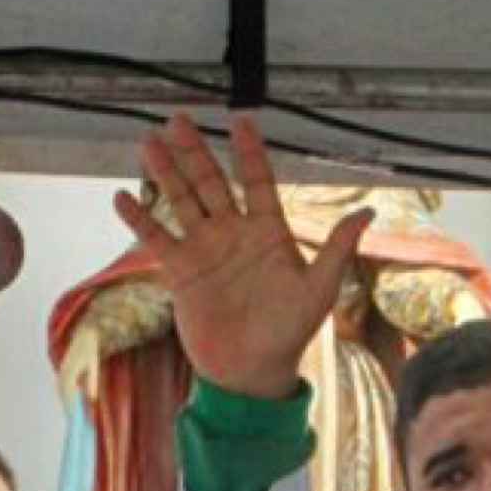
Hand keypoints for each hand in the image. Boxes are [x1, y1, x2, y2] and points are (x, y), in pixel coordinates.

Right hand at [111, 111, 368, 400]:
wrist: (251, 371)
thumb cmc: (291, 330)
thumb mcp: (319, 288)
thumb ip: (336, 247)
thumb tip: (367, 211)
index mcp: (268, 231)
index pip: (256, 180)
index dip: (249, 152)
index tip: (241, 121)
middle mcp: (233, 233)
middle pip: (210, 182)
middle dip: (194, 151)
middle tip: (178, 120)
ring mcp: (205, 250)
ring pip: (181, 202)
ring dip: (164, 173)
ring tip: (148, 142)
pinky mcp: (181, 272)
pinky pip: (157, 238)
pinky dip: (139, 219)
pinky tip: (122, 197)